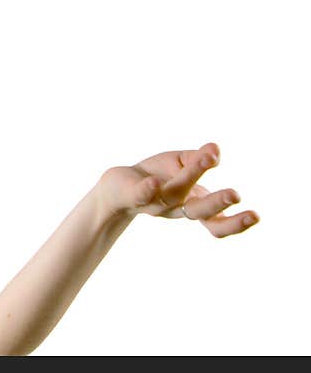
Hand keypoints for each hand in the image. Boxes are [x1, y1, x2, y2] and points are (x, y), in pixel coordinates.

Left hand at [95, 142, 258, 237]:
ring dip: (191, 176)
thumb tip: (215, 149)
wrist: (116, 187)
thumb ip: (199, 159)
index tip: (256, 216)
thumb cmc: (156, 177)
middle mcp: (177, 207)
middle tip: (235, 194)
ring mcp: (155, 202)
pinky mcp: (133, 195)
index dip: (236, 222)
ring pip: (175, 193)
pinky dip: (147, 189)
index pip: (217, 221)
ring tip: (209, 159)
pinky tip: (153, 181)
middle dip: (217, 202)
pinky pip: (140, 194)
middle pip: (199, 211)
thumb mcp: (180, 165)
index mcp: (193, 203)